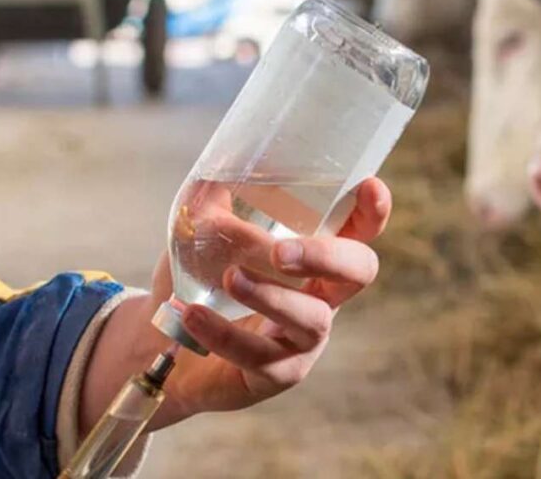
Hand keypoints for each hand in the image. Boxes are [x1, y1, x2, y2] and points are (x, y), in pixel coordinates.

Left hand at [78, 178, 391, 433]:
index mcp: (315, 256)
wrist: (166, 348)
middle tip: (281, 250)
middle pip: (359, 272)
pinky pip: (261, 358)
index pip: (360, 230)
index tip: (370, 185)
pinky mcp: (276, 374)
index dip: (373, 211)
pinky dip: (225, 333)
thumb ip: (213, 201)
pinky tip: (193, 314)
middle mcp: (322, 296)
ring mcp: (304, 338)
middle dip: (328, 256)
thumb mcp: (200, 234)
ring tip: (231, 278)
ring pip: (313, 319)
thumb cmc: (199, 283)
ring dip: (273, 297)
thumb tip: (219, 166)